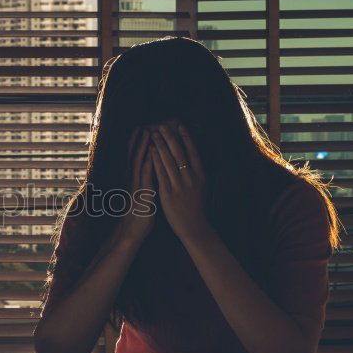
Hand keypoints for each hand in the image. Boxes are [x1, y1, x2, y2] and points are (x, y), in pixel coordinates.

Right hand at [115, 126, 156, 242]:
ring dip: (142, 147)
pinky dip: (147, 163)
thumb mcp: (142, 194)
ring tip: (146, 133)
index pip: (134, 157)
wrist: (133, 231)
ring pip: (138, 162)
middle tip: (142, 124)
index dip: (137, 143)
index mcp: (134, 180)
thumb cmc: (140, 214)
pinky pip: (144, 175)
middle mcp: (133, 180)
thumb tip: (151, 173)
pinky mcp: (141, 193)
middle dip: (138, 140)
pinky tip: (151, 154)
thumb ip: (145, 183)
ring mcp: (136, 185)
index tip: (141, 129)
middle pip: (133, 155)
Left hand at [149, 122, 208, 240]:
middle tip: (162, 125)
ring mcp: (180, 185)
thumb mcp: (202, 188)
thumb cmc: (197, 208)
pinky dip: (156, 161)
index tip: (181, 126)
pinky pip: (161, 173)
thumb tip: (195, 160)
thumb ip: (197, 174)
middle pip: (180, 153)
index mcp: (201, 176)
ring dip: (161, 145)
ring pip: (169, 161)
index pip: (194, 152)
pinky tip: (150, 152)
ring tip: (154, 134)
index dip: (187, 138)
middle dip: (170, 138)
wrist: (194, 227)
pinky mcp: (169, 193)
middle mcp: (191, 178)